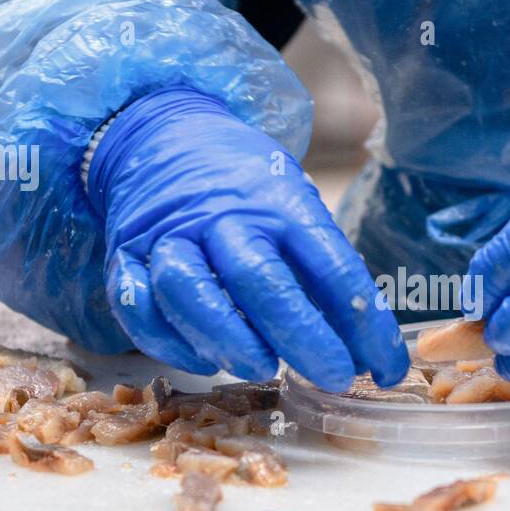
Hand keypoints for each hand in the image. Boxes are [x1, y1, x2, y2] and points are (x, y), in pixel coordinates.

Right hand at [88, 88, 407, 390]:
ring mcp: (168, 234)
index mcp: (280, 202)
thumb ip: (325, 278)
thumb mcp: (296, 209)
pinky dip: (168, 342)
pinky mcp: (124, 254)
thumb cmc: (244, 187)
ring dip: (227, 339)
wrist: (160, 133)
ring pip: (188, 290)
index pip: (331, 265)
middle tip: (334, 377)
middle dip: (302, 336)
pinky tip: (202, 360)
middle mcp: (223, 216)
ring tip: (261, 367)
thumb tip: (370, 355)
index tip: (385, 367)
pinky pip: (136, 304)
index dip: (365, 323)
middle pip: (259, 279)